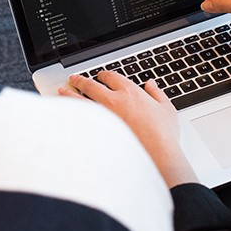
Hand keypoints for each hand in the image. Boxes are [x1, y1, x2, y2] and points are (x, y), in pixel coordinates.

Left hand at [59, 71, 197, 187]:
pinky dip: (71, 114)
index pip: (112, 77)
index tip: (101, 76)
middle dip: (81, 80)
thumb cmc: (162, 135)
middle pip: (91, 85)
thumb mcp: (166, 109)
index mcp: (130, 92)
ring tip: (63, 91)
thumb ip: (157, 94)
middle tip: (74, 78)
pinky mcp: (97, 131)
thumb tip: (151, 85)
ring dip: (70, 94)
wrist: (156, 155)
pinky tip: (66, 114)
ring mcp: (103, 116)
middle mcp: (113, 100)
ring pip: (80, 100)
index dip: (104, 75)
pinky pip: (80, 119)